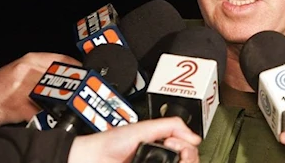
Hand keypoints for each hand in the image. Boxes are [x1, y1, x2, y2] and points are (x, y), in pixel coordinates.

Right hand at [0, 52, 81, 125]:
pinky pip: (41, 112)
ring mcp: (23, 87)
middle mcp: (28, 70)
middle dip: (74, 88)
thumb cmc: (0, 88)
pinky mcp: (18, 105)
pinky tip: (52, 118)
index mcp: (31, 59)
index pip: (62, 59)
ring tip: (72, 107)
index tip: (89, 76)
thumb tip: (71, 77)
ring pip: (53, 94)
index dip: (78, 68)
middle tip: (84, 94)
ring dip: (63, 103)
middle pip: (61, 77)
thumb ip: (44, 70)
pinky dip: (48, 116)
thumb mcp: (23, 71)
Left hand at [68, 116, 201, 162]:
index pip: (187, 150)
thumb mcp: (143, 128)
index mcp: (160, 146)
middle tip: (174, 149)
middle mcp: (159, 160)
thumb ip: (170, 126)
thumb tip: (194, 137)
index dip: (187, 146)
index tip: (173, 141)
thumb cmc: (108, 144)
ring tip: (170, 158)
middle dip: (187, 155)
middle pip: (188, 161)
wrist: (90, 158)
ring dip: (181, 162)